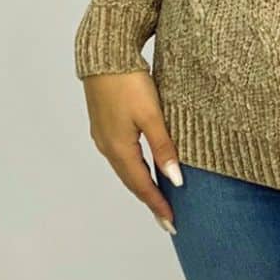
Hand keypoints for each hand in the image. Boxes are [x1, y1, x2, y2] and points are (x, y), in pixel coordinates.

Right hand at [82, 70, 183, 233]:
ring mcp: (103, 135)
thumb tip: (175, 180)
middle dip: (150, 200)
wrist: (104, 55)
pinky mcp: (104, 124)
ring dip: (142, 185)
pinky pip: (122, 156)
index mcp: (119, 148)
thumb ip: (164, 147)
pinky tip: (145, 168)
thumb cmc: (129, 82)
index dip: (158, 205)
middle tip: (169, 218)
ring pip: (126, 168)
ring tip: (159, 198)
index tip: (173, 224)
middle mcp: (107, 146)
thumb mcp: (152, 115)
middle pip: (132, 181)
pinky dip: (136, 168)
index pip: (142, 186)